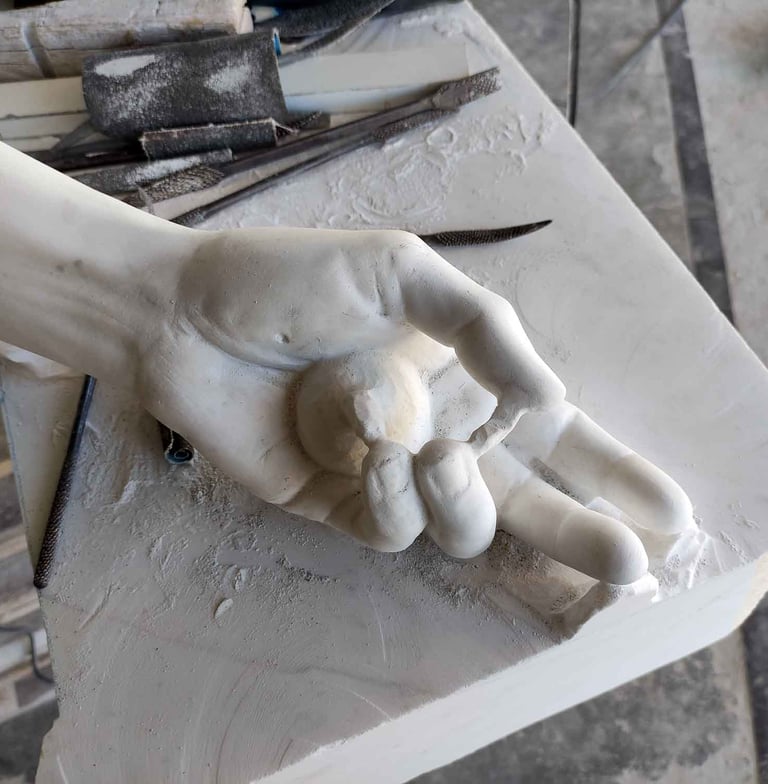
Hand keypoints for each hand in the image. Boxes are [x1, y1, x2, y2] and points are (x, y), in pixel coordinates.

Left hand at [137, 227, 691, 583]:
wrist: (189, 318)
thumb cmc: (291, 281)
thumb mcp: (400, 274)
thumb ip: (483, 328)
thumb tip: (552, 398)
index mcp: (463, 374)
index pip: (554, 430)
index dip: (611, 468)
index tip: (667, 509)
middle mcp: (438, 429)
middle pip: (527, 499)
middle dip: (580, 532)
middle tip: (629, 564)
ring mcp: (391, 474)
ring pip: (464, 524)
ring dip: (463, 497)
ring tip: (439, 455)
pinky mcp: (342, 504)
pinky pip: (394, 527)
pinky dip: (396, 497)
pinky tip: (378, 457)